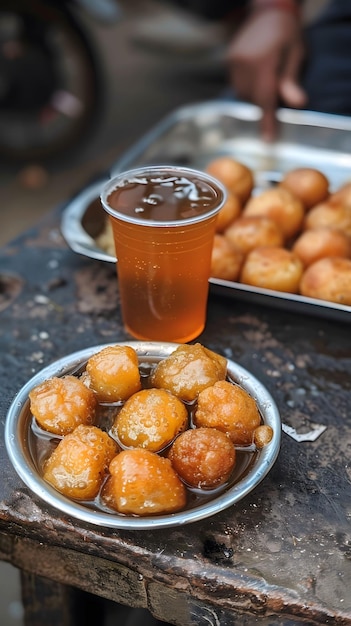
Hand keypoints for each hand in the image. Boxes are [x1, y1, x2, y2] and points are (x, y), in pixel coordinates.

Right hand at [226, 8, 306, 140]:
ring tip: (265, 80)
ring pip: (242, 93)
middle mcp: (245, 62)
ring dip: (254, 95)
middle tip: (275, 93)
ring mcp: (234, 61)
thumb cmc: (287, 34)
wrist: (268, 12)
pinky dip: (247, 87)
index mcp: (264, 61)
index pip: (265, 98)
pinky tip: (256, 75)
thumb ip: (292, 80)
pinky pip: (237, 84)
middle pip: (252, 98)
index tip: (267, 140)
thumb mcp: (296, 54)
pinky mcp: (228, 61)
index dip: (267, 121)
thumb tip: (297, 104)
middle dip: (264, 102)